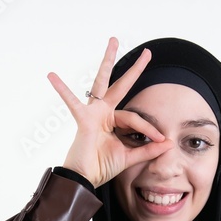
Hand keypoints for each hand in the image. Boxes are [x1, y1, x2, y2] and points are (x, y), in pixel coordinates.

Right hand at [47, 37, 172, 188]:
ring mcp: (93, 113)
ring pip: (102, 82)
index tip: (161, 139)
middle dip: (134, 70)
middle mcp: (103, 113)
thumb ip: (148, 149)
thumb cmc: (101, 167)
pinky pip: (72, 102)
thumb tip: (169, 143)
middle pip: (121, 86)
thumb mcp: (130, 157)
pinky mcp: (83, 119)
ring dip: (108, 61)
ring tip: (113, 42)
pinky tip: (51, 76)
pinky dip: (62, 90)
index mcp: (113, 121)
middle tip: (147, 53)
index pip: (135, 118)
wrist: (84, 179)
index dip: (149, 129)